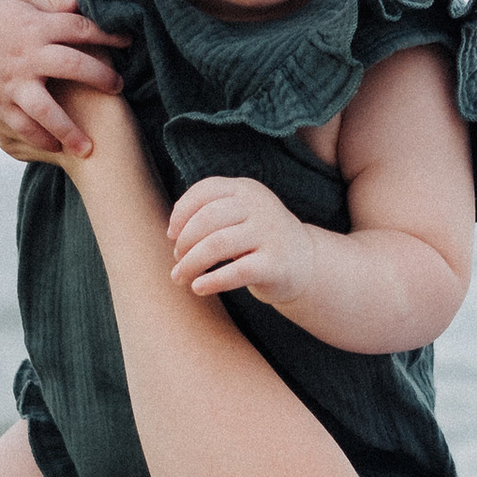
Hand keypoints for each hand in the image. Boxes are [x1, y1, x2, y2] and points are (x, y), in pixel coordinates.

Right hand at [0, 0, 121, 159]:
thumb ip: (52, 1)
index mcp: (35, 26)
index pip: (79, 28)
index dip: (107, 35)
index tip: (128, 42)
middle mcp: (26, 55)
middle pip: (70, 65)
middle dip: (99, 76)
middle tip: (118, 88)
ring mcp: (11, 82)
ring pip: (44, 108)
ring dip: (68, 128)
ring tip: (89, 147)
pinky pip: (20, 125)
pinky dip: (38, 138)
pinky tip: (56, 148)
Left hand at [168, 175, 319, 309]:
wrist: (304, 262)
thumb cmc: (258, 239)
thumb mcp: (238, 216)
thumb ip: (208, 213)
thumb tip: (173, 231)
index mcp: (247, 189)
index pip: (206, 190)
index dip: (181, 212)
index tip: (171, 235)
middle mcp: (260, 206)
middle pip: (207, 218)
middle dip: (184, 242)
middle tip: (177, 261)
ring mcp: (270, 233)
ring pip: (217, 244)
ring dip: (190, 263)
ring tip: (180, 277)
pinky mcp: (276, 264)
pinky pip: (237, 271)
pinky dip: (212, 281)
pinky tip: (198, 288)